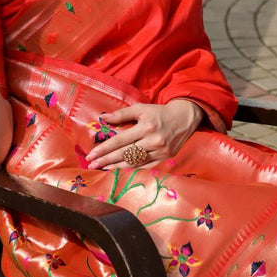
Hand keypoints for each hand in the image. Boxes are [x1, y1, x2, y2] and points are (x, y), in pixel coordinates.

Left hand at [85, 99, 202, 169]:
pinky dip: (131, 168)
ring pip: (134, 162)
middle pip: (125, 154)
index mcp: (146, 127)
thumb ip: (122, 114)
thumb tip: (103, 118)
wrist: (184, 118)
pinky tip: (120, 168)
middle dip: (106, 160)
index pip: (120, 140)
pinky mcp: (165, 158)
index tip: (91, 154)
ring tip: (103, 168)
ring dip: (117, 166)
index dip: (104, 148)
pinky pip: (144, 166)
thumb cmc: (159, 112)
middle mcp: (153, 141)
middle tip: (92, 164)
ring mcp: (160, 152)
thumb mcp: (141, 108)